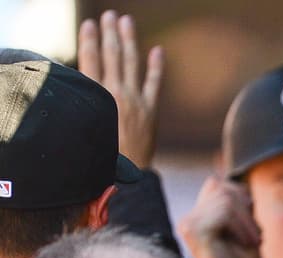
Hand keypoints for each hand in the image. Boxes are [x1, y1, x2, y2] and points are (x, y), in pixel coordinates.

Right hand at [78, 11, 163, 168]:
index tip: (90, 24)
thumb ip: (86, 103)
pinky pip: (154, 83)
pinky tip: (157, 50)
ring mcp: (136, 100)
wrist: (126, 173)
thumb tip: (81, 83)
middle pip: (112, 55)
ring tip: (127, 22)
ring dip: (129, 40)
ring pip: (131, 63)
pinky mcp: (151, 109)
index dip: (90, 40)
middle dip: (111, 33)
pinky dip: (156, 66)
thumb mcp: (87, 124)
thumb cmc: (101, 152)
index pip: (91, 60)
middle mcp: (117, 94)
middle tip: (111, 16)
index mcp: (97, 97)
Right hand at [179, 176, 260, 257]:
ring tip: (254, 241)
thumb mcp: (244, 228)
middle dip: (246, 209)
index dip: (240, 197)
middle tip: (257, 236)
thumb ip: (240, 206)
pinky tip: (247, 244)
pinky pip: (224, 212)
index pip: (217, 185)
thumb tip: (241, 183)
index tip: (252, 226)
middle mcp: (189, 218)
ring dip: (247, 221)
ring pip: (225, 199)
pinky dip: (242, 226)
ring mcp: (188, 223)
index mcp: (197, 216)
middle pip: (221, 188)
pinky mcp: (193, 230)